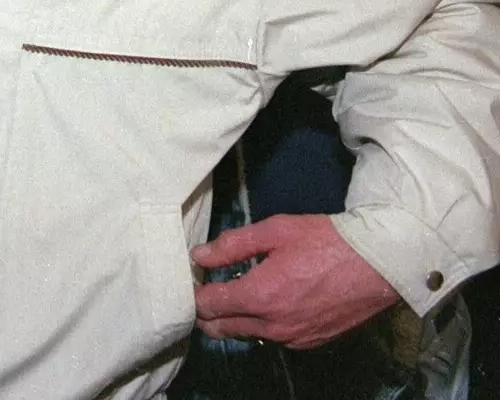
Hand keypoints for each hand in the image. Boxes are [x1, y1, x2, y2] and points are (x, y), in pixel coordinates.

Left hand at [192, 214, 399, 348]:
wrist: (380, 264)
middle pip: (221, 328)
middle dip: (205, 313)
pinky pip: (273, 338)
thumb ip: (232, 245)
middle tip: (205, 291)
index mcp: (260, 296)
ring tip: (233, 295)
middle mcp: (274, 326)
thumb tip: (199, 256)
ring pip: (246, 335)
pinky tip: (266, 305)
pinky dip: (261, 325)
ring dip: (233, 320)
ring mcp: (294, 338)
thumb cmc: (327, 241)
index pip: (208, 305)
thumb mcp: (275, 230)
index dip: (194, 292)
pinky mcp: (312, 343)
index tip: (193, 279)